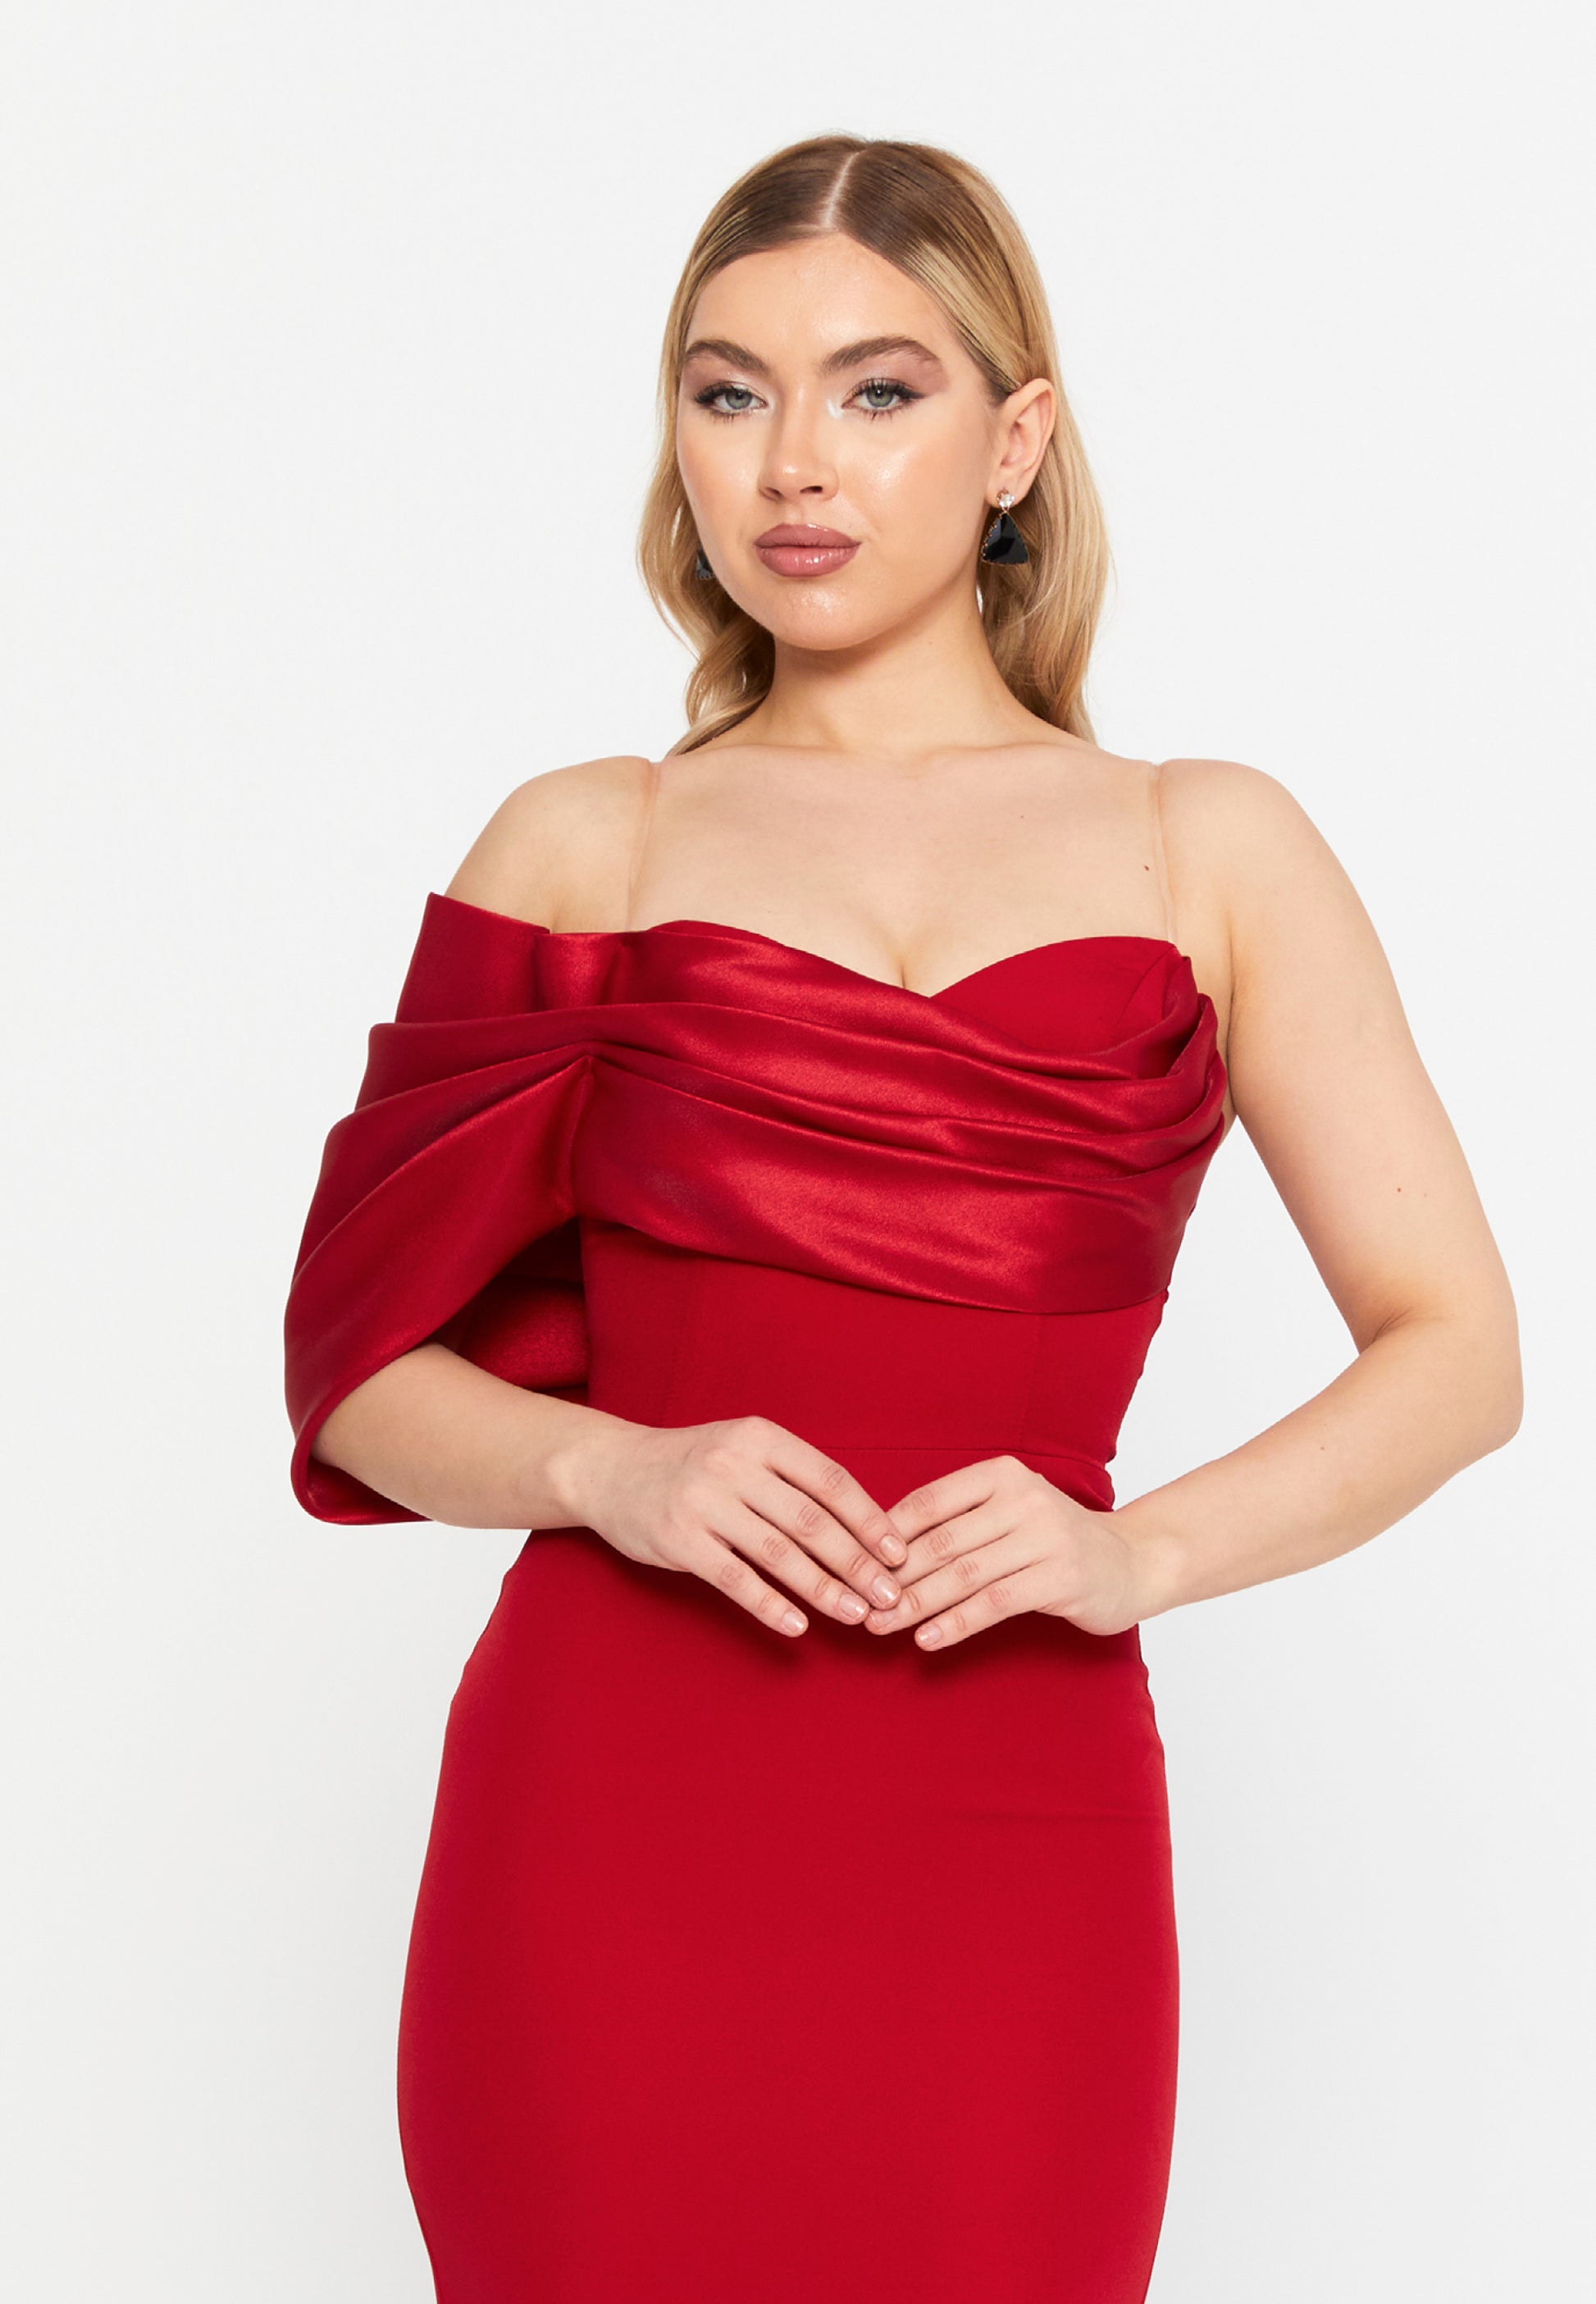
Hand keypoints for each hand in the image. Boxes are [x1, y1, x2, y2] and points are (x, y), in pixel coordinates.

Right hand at [558, 1414, 907, 1638]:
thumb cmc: (691, 1464)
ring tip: (855, 1615)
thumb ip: (792, 1477)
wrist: (610, 1469)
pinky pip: (734, 1579)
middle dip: (857, 1562)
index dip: (868, 1518)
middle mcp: (734, 1465)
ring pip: (778, 1553)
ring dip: (823, 1589)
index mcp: (760, 1438)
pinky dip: (769, 1605)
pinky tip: (797, 1626)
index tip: (898, 1553)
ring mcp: (704, 1502)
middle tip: (890, 1596)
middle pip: (811, 1520)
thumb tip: (861, 1525)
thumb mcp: (742, 1449)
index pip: (829, 1480)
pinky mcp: (678, 1539)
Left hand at [863, 1454, 1154, 1648]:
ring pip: (963, 1575)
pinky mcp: (1060, 1577)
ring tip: (881, 1627)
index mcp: (1000, 1475)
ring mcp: (1044, 1536)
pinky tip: (927, 1639)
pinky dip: (956, 1623)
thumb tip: (880, 1549)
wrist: (1133, 1560)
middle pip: (940, 1542)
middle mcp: (1022, 1498)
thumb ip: (958, 1523)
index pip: (928, 1502)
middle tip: (856, 1605)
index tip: (852, 1566)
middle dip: (892, 1578)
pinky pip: (994, 1604)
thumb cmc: (1054, 1539)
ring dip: (916, 1605)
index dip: (885, 1536)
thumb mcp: (1008, 1514)